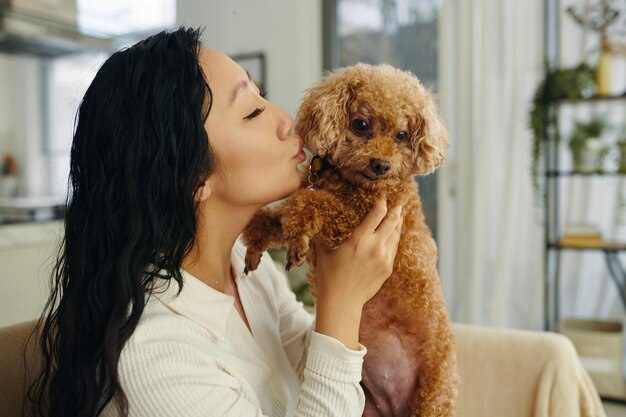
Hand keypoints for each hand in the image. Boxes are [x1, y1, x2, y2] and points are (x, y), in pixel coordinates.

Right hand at [314, 199, 402, 348]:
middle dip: (396, 208)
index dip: (382, 201)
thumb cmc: (328, 274)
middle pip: (392, 220)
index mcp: (359, 239)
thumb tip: (319, 213)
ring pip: (396, 233)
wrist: (342, 301)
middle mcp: (375, 246)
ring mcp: (384, 257)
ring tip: (399, 212)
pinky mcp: (388, 267)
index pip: (378, 212)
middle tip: (399, 198)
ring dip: (398, 221)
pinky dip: (395, 236)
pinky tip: (394, 232)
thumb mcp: (324, 249)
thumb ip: (325, 230)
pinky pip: (394, 247)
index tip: (383, 194)